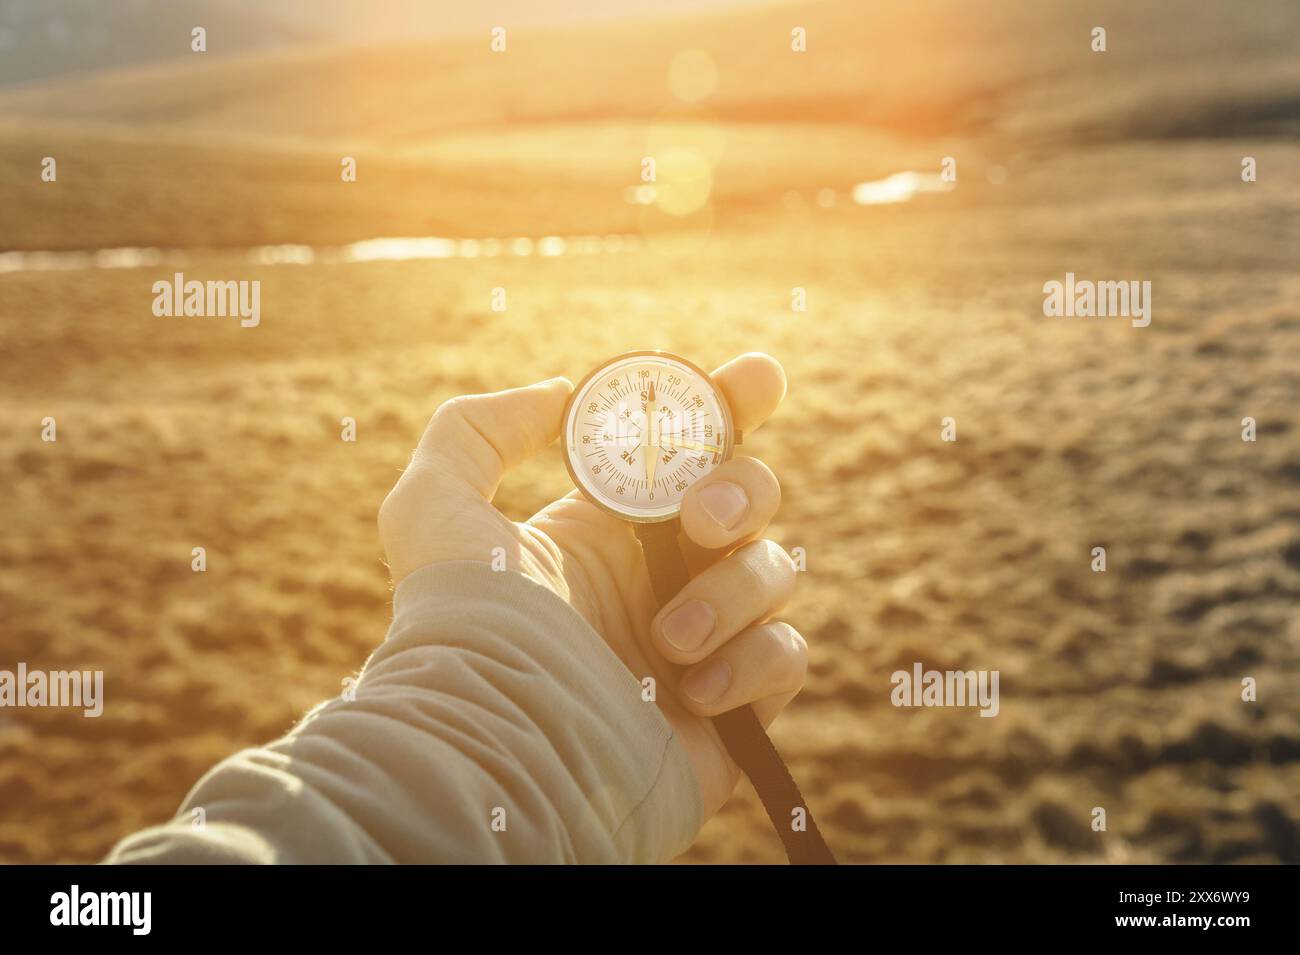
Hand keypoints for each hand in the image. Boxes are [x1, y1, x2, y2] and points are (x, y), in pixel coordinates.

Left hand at [377, 353, 803, 823]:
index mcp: (610, 530)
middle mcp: (662, 577)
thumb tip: (560, 396)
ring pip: (774, 573)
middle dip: (742, 492)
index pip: (688, 451)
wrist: (497, 743)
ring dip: (729, 594)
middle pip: (752, 498)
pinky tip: (691, 689)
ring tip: (667, 640)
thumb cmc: (462, 625)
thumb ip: (478, 428)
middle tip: (699, 521)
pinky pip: (788, 655)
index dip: (730, 407)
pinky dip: (751, 662)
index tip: (757, 377)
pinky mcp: (734, 706)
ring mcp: (703, 640)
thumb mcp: (436, 505)